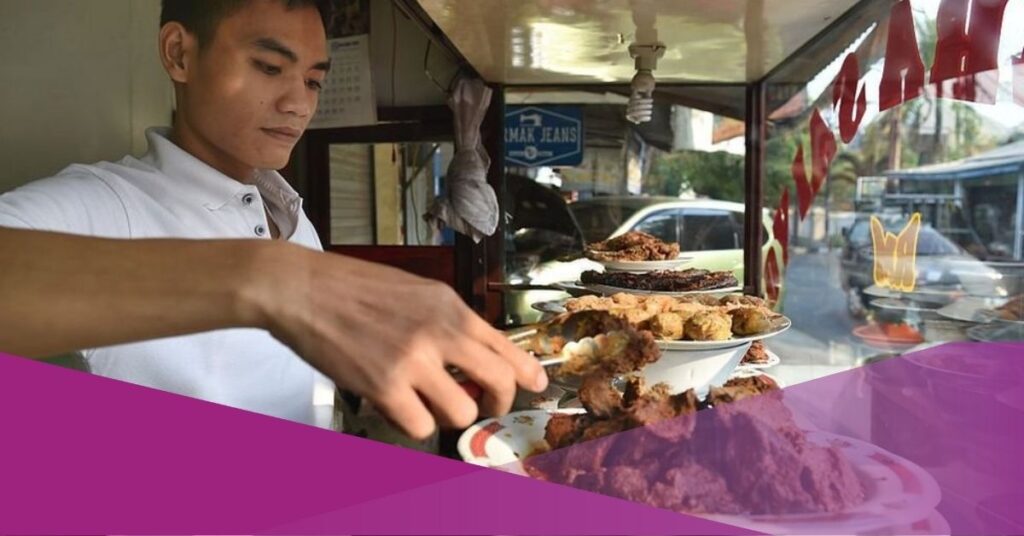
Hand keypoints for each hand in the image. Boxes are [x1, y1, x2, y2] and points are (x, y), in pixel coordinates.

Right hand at [251, 242, 547, 439]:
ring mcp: (414, 360)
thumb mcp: (416, 292)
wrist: (302, 287)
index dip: (527, 372)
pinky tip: (395, 405)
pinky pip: (419, 425)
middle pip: (499, 381)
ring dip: (448, 415)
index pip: (505, 344)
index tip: (536, 385)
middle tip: (485, 407)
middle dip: (498, 403)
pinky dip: (410, 422)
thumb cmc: (353, 287)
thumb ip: (447, 321)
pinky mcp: (384, 386)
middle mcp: (440, 331)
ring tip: (426, 402)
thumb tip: (474, 354)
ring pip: (461, 412)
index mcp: (450, 306)